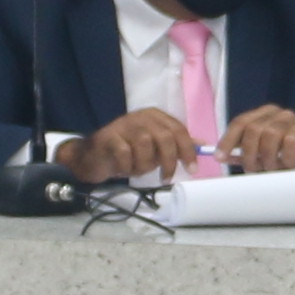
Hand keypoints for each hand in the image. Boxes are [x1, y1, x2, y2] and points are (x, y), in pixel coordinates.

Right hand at [57, 107, 197, 183]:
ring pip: (145, 145)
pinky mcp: (108, 137)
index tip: (192, 170)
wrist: (92, 157)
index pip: (178, 130)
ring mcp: (123, 125)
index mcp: (155, 116)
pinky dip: (127, 167)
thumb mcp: (154, 149)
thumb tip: (202, 145)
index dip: (188, 151)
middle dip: (169, 161)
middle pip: (164, 137)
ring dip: (144, 165)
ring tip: (136, 171)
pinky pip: (124, 154)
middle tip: (166, 178)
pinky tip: (123, 170)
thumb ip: (175, 145)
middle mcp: (140, 116)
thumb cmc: (127, 153)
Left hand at [221, 105, 294, 174]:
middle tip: (254, 170)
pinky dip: (287, 158)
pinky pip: (290, 143)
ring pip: (270, 136)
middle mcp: (278, 114)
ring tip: (274, 169)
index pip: (240, 122)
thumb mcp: (261, 157)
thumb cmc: (287, 161)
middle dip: (250, 154)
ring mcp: (294, 121)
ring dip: (269, 158)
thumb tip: (223, 156)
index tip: (220, 158)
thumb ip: (244, 153)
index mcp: (263, 115)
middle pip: (253, 130)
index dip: (228, 140)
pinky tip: (290, 165)